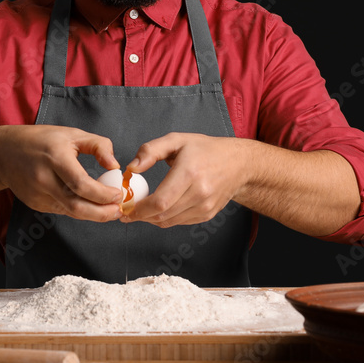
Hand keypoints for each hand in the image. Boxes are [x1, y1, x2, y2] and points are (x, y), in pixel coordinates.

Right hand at [0, 125, 122, 221]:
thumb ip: (98, 146)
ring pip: (70, 212)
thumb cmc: (41, 140)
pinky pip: (62, 210)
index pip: (80, 184)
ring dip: (93, 214)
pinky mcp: (36, 204)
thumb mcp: (72, 134)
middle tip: (118, 212)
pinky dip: (78, 210)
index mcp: (54, 158)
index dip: (102, 194)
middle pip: (76, 206)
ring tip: (110, 210)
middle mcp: (44, 179)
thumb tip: (115, 166)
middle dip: (101, 214)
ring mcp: (38, 195)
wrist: (4, 153)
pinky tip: (90, 205)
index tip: (118, 194)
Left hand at [121, 132, 247, 226]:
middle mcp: (199, 193)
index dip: (140, 209)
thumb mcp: (176, 140)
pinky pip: (179, 222)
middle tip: (127, 212)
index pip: (160, 201)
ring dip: (151, 219)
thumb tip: (131, 168)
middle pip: (162, 215)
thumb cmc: (205, 150)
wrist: (238, 164)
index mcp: (190, 173)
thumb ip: (150, 151)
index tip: (125, 208)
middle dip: (141, 216)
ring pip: (169, 222)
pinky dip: (165, 219)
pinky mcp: (207, 215)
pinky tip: (158, 210)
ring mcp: (205, 207)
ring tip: (140, 210)